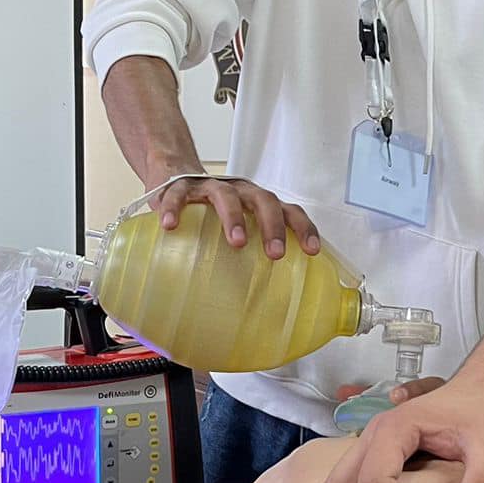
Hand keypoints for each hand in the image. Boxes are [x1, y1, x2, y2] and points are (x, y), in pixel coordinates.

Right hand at [151, 173, 319, 260]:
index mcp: (258, 202)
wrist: (173, 176)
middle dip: (273, 227)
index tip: (312, 251)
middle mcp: (240, 191)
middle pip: (264, 201)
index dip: (304, 228)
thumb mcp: (238, 228)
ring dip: (235, 218)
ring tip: (237, 242)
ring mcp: (210, 187)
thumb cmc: (212, 211)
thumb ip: (249, 255)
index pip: (289, 211)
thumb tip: (262, 305)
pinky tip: (171, 226)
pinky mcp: (180, 186)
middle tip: (275, 254)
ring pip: (226, 196)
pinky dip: (175, 209)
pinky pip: (178, 195)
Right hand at [279, 374, 483, 482]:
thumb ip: (482, 481)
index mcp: (396, 429)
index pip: (375, 480)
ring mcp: (371, 442)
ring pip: (339, 482)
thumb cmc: (483, 415)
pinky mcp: (375, 451)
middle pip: (344, 482)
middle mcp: (374, 434)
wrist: (480, 389)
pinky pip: (350, 481)